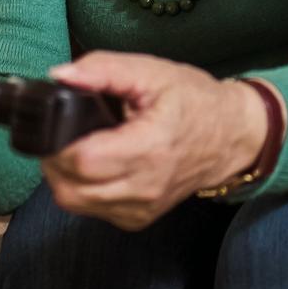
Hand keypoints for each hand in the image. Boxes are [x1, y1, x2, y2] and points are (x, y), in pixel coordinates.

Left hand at [39, 52, 271, 229]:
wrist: (231, 136)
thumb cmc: (195, 102)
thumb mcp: (152, 72)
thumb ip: (103, 69)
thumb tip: (60, 75)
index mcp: (151, 147)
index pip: (83, 160)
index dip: (59, 140)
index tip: (59, 121)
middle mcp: (146, 186)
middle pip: (71, 188)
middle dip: (56, 158)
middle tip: (64, 132)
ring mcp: (141, 208)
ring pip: (76, 202)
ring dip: (65, 176)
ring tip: (80, 145)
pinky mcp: (137, 219)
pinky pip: (92, 209)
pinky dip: (84, 189)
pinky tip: (97, 165)